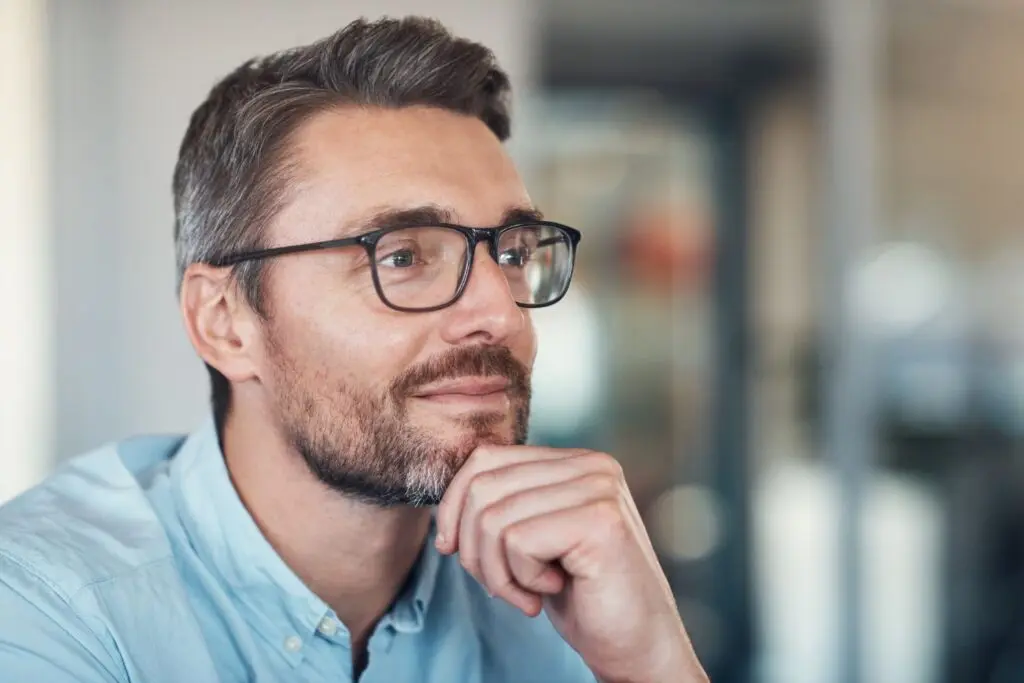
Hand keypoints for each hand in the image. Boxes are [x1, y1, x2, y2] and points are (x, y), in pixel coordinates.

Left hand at [435, 446, 708, 682]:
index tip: (451, 547)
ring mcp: (598, 490)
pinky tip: (551, 590)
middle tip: (501, 585)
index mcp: (575, 461)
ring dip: (497, 572)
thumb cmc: (585, 596)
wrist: (637, 645)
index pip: (486, 459)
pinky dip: (520, 578)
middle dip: (473, 547)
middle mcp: (592, 465)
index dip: (454, 506)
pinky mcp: (599, 521)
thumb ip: (507, 503)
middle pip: (483, 487)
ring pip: (494, 518)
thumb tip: (446, 501)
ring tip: (527, 593)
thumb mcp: (536, 538)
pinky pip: (517, 541)